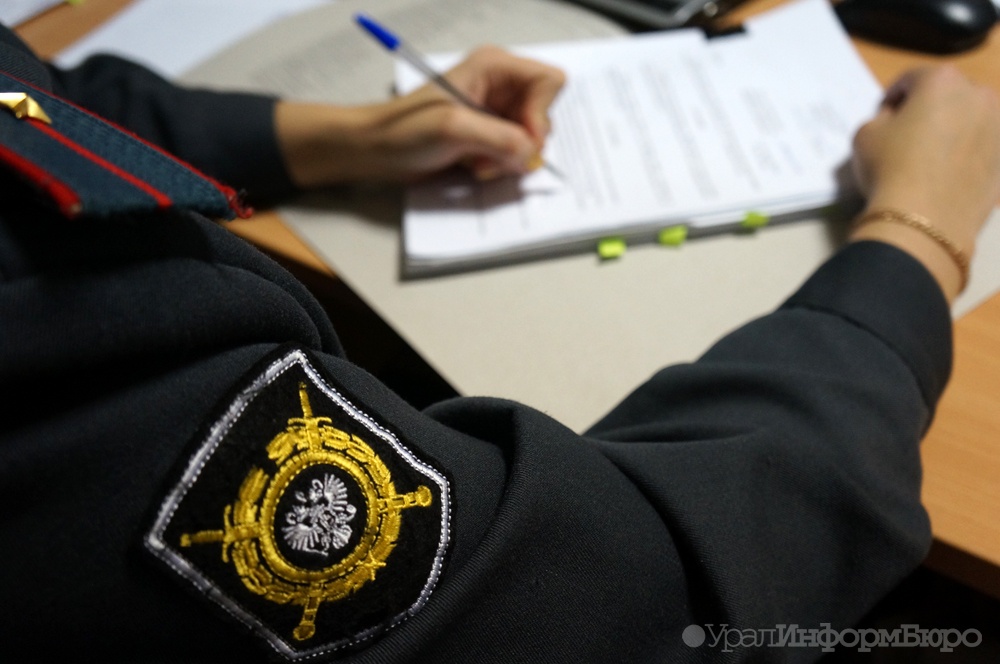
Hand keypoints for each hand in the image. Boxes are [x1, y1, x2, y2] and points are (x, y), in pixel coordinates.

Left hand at [275, 46, 565, 186]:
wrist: (376, 151)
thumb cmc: (405, 130)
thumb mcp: (454, 128)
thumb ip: (499, 138)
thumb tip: (532, 155)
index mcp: (495, 66)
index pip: (549, 82)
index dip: (541, 114)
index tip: (522, 140)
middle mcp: (500, 86)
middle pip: (543, 114)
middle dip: (523, 142)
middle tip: (493, 156)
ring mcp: (495, 113)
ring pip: (530, 140)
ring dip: (509, 159)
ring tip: (478, 164)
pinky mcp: (488, 137)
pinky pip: (514, 155)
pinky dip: (499, 167)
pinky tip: (474, 168)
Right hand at [850, 65, 999, 299]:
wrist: (924, 221)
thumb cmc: (889, 167)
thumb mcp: (864, 135)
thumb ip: (881, 119)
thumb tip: (896, 122)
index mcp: (942, 80)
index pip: (911, 79)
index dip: (892, 98)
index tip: (882, 119)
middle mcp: (979, 96)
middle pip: (949, 96)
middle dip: (929, 111)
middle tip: (908, 138)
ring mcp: (999, 128)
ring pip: (971, 122)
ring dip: (953, 132)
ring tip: (930, 160)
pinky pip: (981, 151)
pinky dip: (967, 158)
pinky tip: (947, 178)